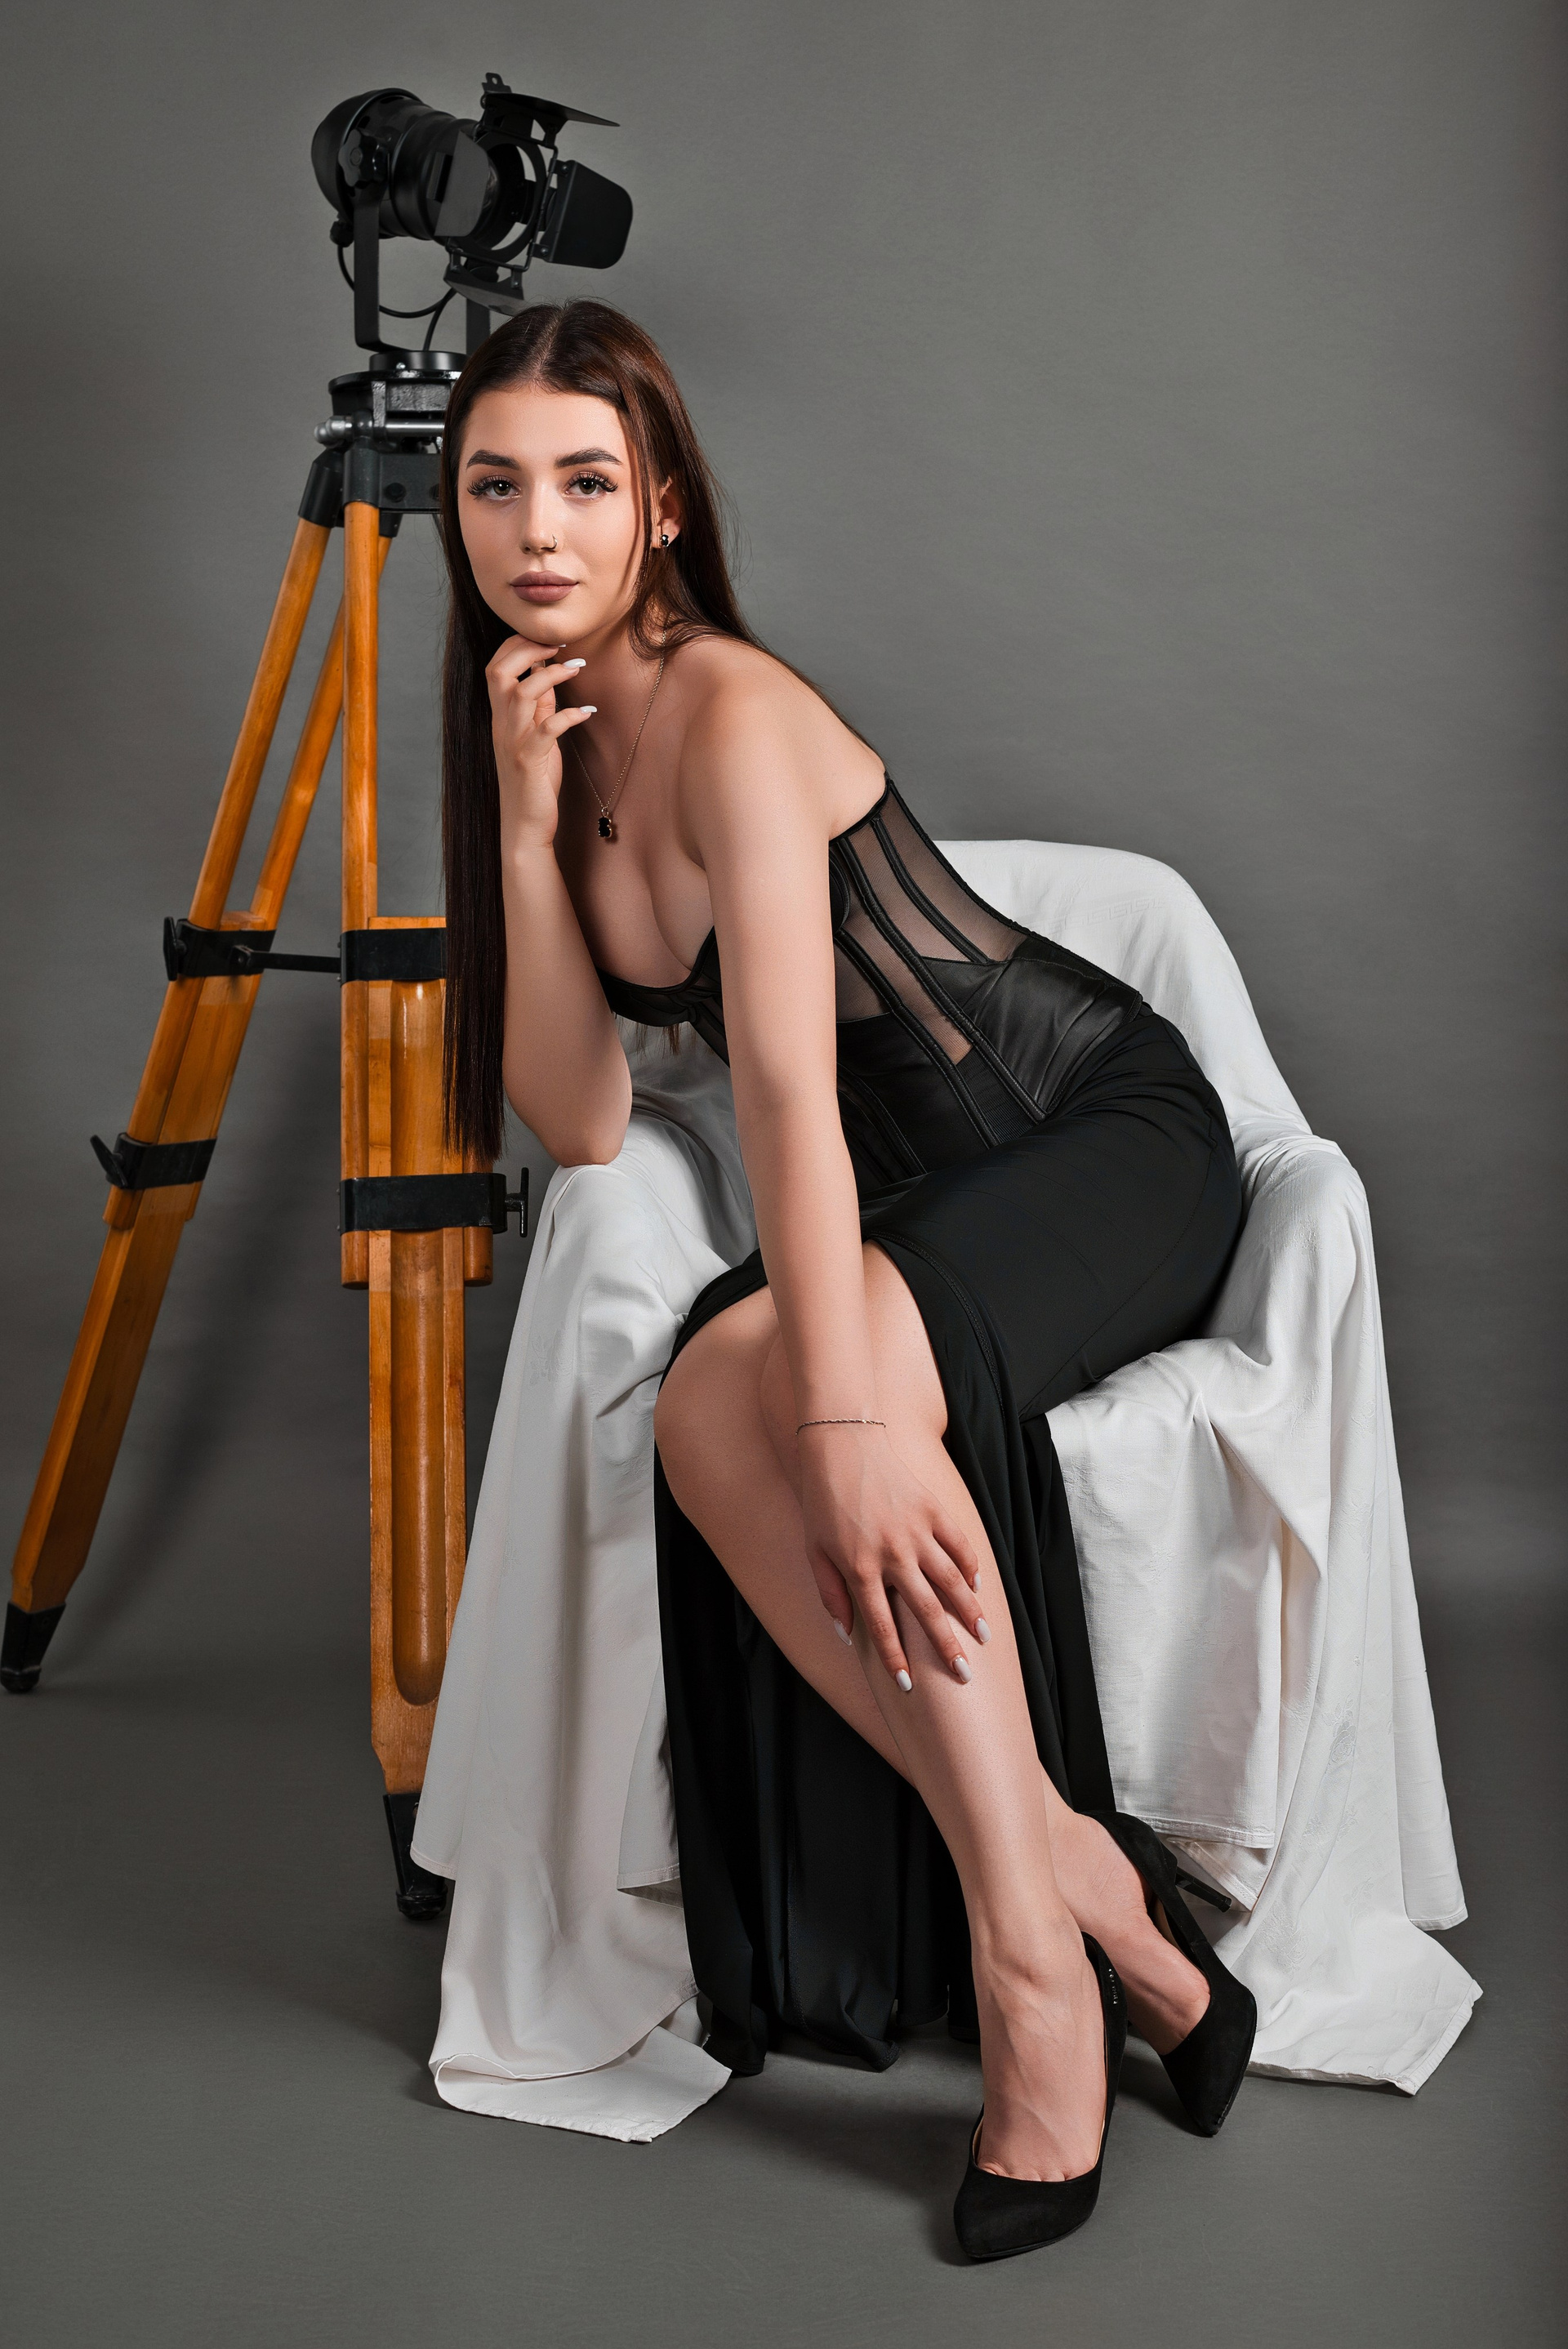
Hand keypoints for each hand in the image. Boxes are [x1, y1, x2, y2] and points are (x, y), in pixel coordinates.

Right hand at [484, 635, 595, 845]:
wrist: (524, 826)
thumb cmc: (532, 781)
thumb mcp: (535, 736)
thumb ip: (539, 707)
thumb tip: (548, 673)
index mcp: (500, 717)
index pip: (496, 667)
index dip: (518, 646)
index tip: (548, 639)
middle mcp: (501, 726)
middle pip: (498, 671)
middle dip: (528, 650)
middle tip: (560, 645)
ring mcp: (513, 743)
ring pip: (520, 695)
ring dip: (551, 676)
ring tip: (577, 668)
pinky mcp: (528, 762)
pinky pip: (546, 730)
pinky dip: (569, 716)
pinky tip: (588, 712)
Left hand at [798, 1426, 987, 1688]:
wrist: (843, 1444)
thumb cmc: (824, 1502)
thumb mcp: (815, 1550)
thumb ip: (831, 1594)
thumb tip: (847, 1635)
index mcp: (859, 1568)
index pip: (881, 1626)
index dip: (895, 1659)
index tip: (909, 1685)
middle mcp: (892, 1554)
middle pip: (925, 1611)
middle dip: (945, 1647)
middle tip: (963, 1674)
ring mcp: (916, 1531)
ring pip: (951, 1581)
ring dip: (969, 1612)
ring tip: (984, 1637)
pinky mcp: (933, 1509)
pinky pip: (958, 1544)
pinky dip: (970, 1566)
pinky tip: (978, 1587)